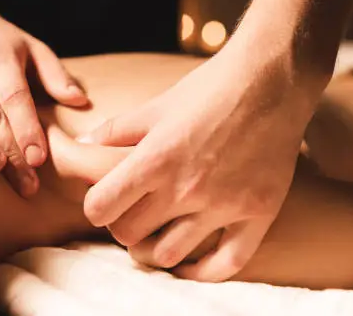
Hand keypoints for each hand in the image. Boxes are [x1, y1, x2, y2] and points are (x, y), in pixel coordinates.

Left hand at [80, 43, 316, 281]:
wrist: (271, 80)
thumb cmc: (210, 88)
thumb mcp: (157, 105)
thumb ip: (116, 130)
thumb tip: (81, 143)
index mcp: (156, 159)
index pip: (101, 207)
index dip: (96, 206)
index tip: (105, 201)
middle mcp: (186, 188)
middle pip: (129, 234)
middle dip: (123, 224)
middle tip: (133, 212)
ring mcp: (224, 205)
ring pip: (168, 255)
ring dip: (155, 247)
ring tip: (158, 232)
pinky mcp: (257, 213)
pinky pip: (226, 263)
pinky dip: (202, 271)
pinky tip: (190, 265)